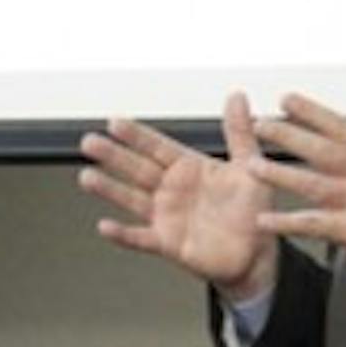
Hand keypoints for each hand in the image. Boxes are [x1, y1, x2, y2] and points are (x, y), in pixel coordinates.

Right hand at [78, 91, 277, 298]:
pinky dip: (123, 234)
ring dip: (110, 190)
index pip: (157, 147)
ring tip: (87, 177)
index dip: (137, 136)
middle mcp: (173, 190)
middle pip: (138, 169)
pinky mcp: (169, 243)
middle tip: (89, 142)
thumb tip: (237, 95)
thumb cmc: (254, 207)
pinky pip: (142, 238)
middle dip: (113, 156)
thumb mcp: (250, 165)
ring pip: (133, 199)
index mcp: (190, 168)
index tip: (114, 122)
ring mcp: (167, 216)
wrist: (258, 251)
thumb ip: (239, 132)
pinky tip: (105, 226)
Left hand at [251, 80, 345, 270]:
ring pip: (313, 185)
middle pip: (321, 151)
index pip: (338, 125)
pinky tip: (266, 220)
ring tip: (254, 167)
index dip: (311, 111)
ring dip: (282, 176)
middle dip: (289, 136)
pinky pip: (314, 225)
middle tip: (261, 126)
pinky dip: (289, 223)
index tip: (286, 100)